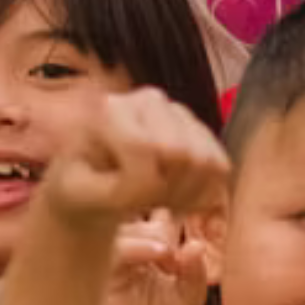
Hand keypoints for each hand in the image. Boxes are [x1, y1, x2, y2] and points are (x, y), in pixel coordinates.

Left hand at [44, 88, 229, 230]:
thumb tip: (157, 177)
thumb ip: (120, 189)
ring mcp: (179, 111)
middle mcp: (149, 99)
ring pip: (210, 161)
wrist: (90, 185)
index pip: (149, 149)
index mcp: (112, 108)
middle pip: (186, 154)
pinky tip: (178, 200)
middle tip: (146, 206)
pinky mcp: (202, 130)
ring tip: (159, 202)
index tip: (124, 202)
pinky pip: (223, 167)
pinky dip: (204, 195)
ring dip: (187, 196)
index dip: (143, 187)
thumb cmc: (81, 189)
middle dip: (169, 192)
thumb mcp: (82, 194)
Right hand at [102, 210, 211, 304]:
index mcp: (150, 245)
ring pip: (130, 224)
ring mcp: (112, 252)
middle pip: (145, 213)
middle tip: (177, 254)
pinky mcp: (100, 267)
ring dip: (153, 236)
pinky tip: (157, 256)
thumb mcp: (186, 301)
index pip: (162, 215)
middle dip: (165, 228)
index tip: (189, 240)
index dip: (178, 218)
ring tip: (168, 260)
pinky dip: (138, 247)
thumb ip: (195, 274)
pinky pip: (118, 247)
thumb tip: (195, 246)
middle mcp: (128, 243)